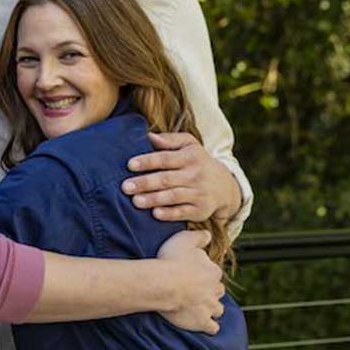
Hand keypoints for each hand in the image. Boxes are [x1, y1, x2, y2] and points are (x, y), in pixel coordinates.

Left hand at [121, 132, 241, 222]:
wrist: (224, 185)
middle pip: (166, 179)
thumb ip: (169, 139)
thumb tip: (148, 135)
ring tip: (135, 201)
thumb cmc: (197, 161)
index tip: (130, 165)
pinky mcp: (201, 210)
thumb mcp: (189, 144)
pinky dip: (170, 214)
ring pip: (173, 196)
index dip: (148, 161)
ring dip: (154, 199)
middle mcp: (195, 175)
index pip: (166, 158)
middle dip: (145, 183)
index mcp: (190, 157)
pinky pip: (183, 213)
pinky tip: (155, 214)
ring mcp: (198, 193)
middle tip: (125, 187)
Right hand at [156, 230, 224, 334]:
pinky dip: (209, 326)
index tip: (193, 273)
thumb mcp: (184, 239)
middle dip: (210, 291)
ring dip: (211, 309)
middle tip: (196, 290)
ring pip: (218, 309)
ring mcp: (210, 307)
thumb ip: (199, 236)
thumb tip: (208, 234)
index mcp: (213, 271)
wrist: (163, 284)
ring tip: (199, 307)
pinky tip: (202, 323)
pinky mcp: (202, 321)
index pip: (214, 272)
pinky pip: (212, 327)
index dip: (204, 273)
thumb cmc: (171, 259)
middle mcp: (215, 289)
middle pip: (218, 291)